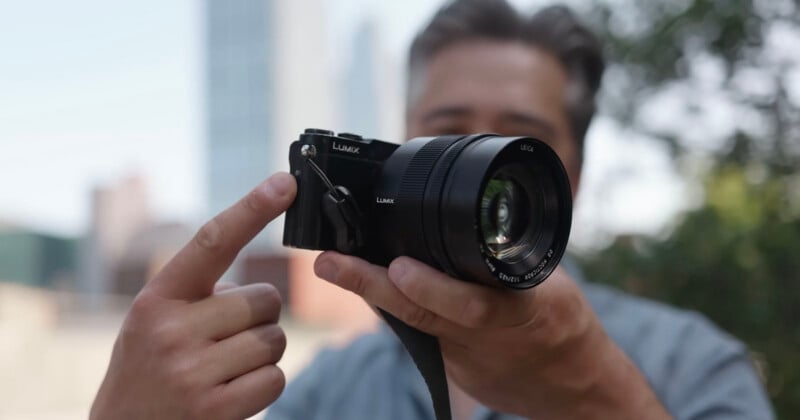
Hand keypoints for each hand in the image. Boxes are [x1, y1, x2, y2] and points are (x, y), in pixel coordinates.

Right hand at [90, 173, 295, 419]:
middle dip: (258, 319)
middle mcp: (171, 331)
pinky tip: (230, 395)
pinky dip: (262, 386)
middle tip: (225, 340)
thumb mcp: (155, 321)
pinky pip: (274, 378)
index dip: (252, 209)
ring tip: (221, 370)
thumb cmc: (148, 371)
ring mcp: (192, 372)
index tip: (284, 183)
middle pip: (265, 300)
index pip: (212, 242)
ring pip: (274, 340)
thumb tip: (262, 285)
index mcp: (158, 299)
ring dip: (260, 355)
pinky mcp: (214, 410)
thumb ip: (198, 293)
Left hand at [314, 253, 669, 418]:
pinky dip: (397, 305)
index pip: (475, 302)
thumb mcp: (550, 281)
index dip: (434, 288)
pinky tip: (372, 282)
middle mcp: (486, 339)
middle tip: (331, 262)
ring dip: (373, 292)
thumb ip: (507, 256)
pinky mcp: (451, 370)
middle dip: (373, 285)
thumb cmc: (563, 322)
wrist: (572, 389)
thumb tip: (464, 217)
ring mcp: (465, 359)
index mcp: (522, 311)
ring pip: (412, 325)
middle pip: (425, 315)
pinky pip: (417, 333)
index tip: (398, 267)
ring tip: (334, 264)